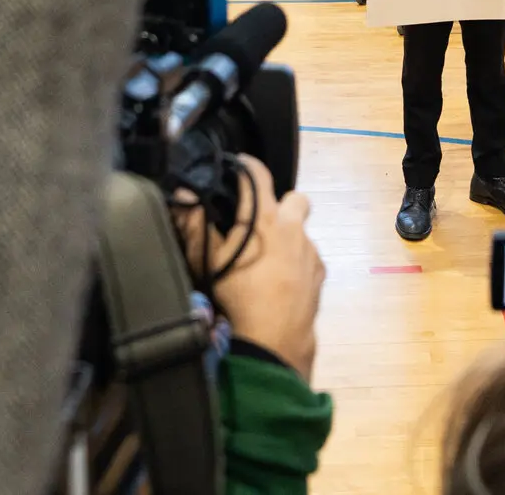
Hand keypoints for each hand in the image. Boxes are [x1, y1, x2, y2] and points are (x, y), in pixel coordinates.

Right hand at [177, 156, 325, 382]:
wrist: (273, 340)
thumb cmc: (236, 295)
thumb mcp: (209, 262)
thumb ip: (195, 226)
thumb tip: (184, 195)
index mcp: (266, 218)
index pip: (258, 175)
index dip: (247, 165)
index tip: (238, 166)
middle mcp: (294, 228)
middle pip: (295, 199)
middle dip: (281, 204)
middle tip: (260, 222)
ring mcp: (311, 251)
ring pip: (302, 232)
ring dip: (288, 238)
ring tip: (266, 260)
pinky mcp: (320, 274)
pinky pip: (309, 258)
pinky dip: (297, 262)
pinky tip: (281, 281)